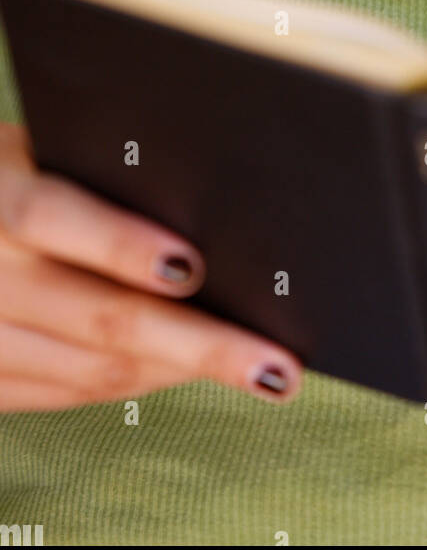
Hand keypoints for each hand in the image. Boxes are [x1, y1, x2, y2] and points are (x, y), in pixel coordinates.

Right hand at [0, 122, 302, 410]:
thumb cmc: (11, 178)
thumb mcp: (38, 155)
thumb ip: (102, 177)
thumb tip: (207, 207)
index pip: (50, 217)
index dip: (119, 243)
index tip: (192, 266)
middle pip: (98, 317)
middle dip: (200, 343)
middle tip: (277, 364)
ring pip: (94, 369)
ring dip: (183, 371)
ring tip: (260, 373)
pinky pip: (71, 394)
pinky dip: (140, 383)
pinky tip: (189, 371)